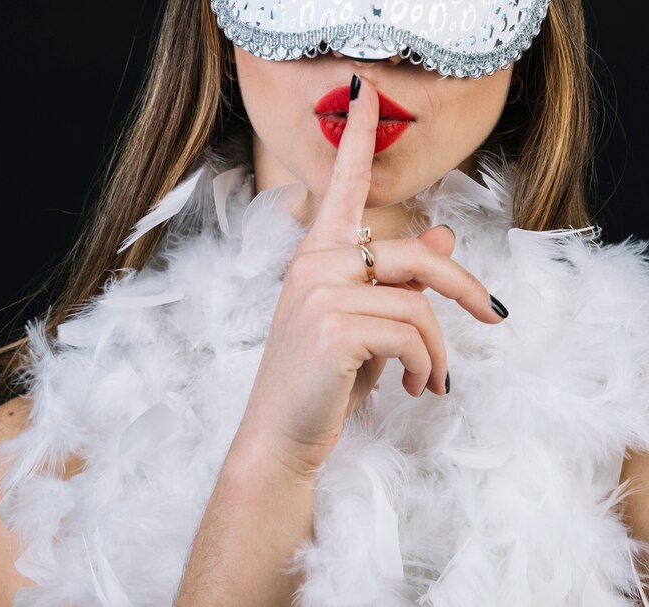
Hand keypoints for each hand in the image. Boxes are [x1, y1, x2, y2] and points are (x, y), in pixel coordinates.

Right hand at [236, 74, 506, 475]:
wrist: (280, 434)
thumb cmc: (319, 379)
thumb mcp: (362, 324)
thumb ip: (397, 281)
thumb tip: (440, 240)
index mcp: (316, 256)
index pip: (341, 188)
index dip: (359, 140)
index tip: (366, 94)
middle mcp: (314, 264)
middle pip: (416, 256)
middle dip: (464, 291)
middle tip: (493, 319)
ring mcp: (319, 293)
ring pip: (419, 303)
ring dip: (438, 350)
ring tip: (428, 380)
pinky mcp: (334, 327)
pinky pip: (412, 334)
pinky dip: (426, 365)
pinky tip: (411, 388)